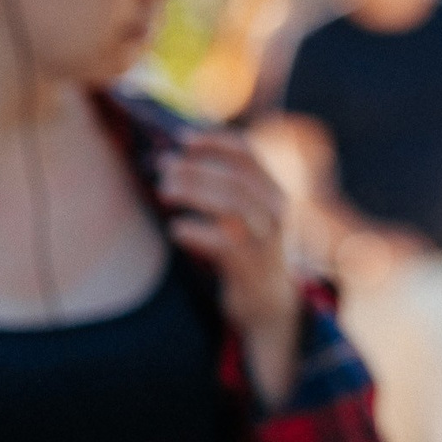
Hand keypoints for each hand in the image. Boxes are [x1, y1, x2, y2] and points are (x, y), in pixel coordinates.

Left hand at [157, 130, 300, 403]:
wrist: (271, 302)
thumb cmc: (249, 251)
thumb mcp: (248, 214)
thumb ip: (227, 186)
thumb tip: (181, 153)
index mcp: (276, 192)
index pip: (250, 155)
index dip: (216, 142)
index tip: (182, 138)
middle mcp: (277, 212)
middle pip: (235, 177)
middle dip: (196, 167)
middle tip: (163, 165)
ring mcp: (265, 239)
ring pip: (230, 204)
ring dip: (193, 191)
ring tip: (164, 189)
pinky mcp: (249, 265)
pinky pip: (219, 242)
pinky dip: (194, 232)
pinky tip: (176, 229)